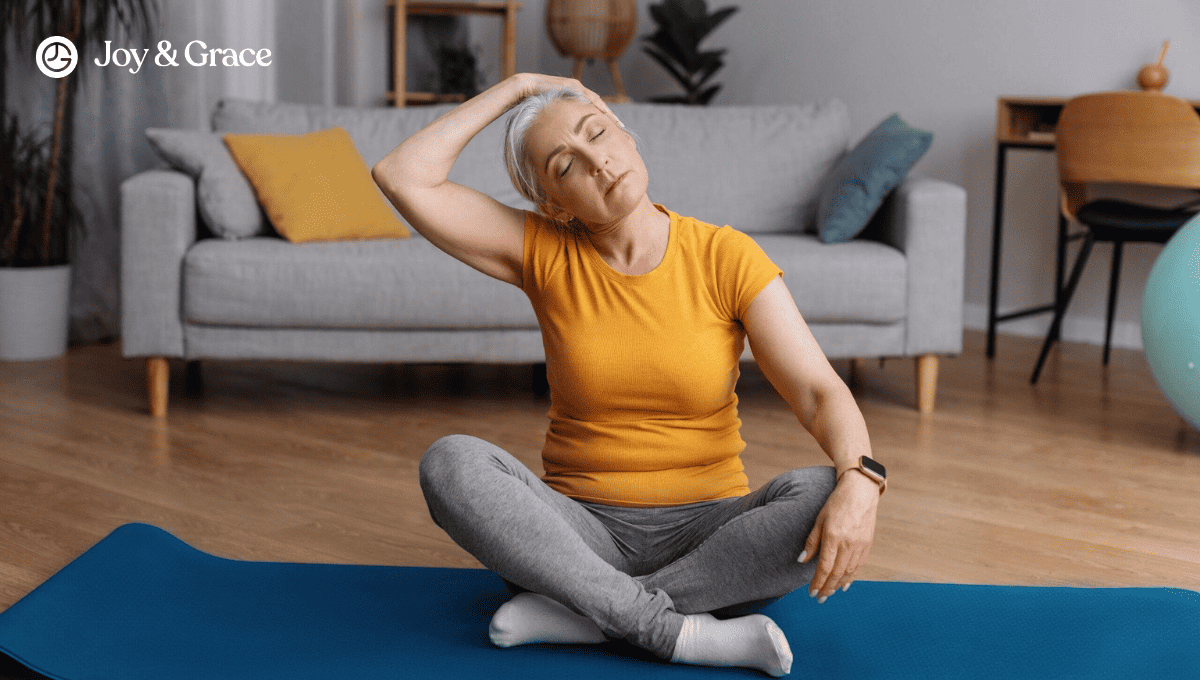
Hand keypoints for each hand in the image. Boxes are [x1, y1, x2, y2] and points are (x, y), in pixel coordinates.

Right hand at [510, 73, 621, 126]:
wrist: (525, 89)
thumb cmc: (534, 104)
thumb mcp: (551, 115)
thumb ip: (559, 121)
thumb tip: (560, 138)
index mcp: (575, 97)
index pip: (593, 109)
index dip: (603, 118)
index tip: (612, 129)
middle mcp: (577, 90)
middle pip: (599, 104)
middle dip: (610, 116)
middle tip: (621, 127)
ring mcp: (575, 86)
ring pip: (596, 101)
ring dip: (607, 112)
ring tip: (616, 123)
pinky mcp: (572, 85)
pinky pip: (588, 97)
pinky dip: (597, 105)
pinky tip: (604, 114)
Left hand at [798, 469, 878, 600]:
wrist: (860, 491)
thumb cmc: (837, 503)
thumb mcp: (819, 519)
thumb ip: (812, 541)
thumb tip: (802, 559)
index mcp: (834, 537)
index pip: (825, 567)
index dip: (818, 582)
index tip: (812, 592)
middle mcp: (848, 544)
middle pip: (837, 573)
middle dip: (827, 588)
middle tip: (820, 598)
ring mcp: (860, 545)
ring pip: (849, 572)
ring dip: (838, 585)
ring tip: (830, 592)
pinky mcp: (867, 544)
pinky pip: (858, 566)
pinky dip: (851, 577)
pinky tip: (845, 583)